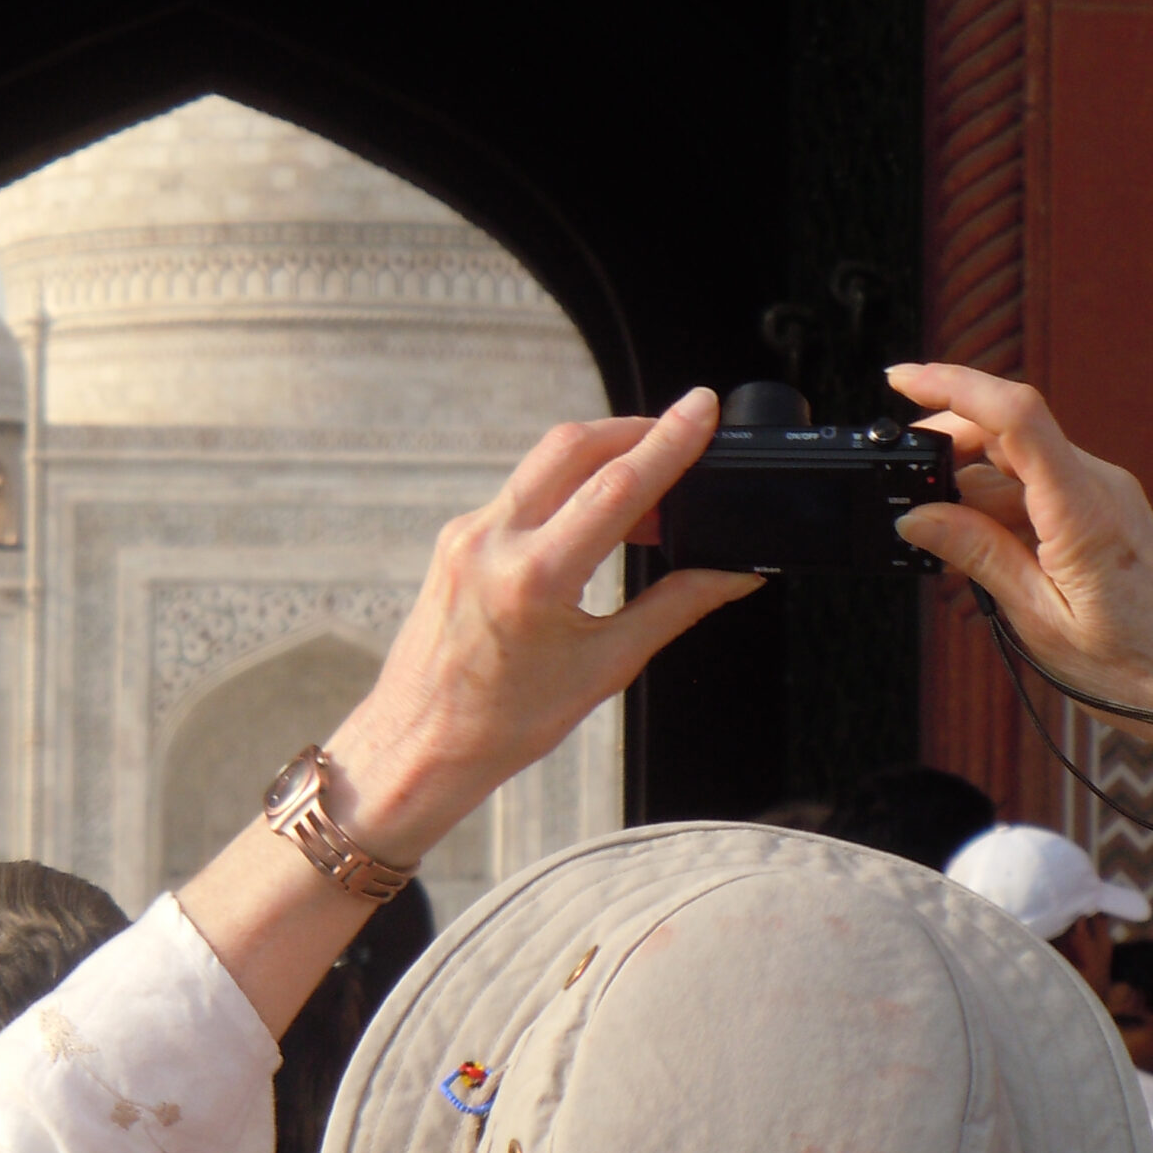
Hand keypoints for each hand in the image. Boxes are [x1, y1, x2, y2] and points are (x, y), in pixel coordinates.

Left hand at [327, 387, 763, 861]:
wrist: (418, 745)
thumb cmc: (503, 723)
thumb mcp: (604, 668)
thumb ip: (674, 608)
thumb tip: (734, 573)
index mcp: (533, 577)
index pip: (617, 486)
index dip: (670, 440)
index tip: (703, 407)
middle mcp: (490, 542)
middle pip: (571, 447)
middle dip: (634, 431)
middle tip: (683, 439)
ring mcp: (465, 536)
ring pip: (542, 465)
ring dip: (600, 461)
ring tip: (650, 503)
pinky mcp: (455, 541)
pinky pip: (519, 493)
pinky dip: (565, 490)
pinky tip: (597, 521)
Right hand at [885, 363, 1152, 733]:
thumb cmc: (1136, 667)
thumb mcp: (1040, 619)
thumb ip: (976, 556)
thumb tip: (915, 517)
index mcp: (1083, 510)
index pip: (1015, 416)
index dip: (953, 386)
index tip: (898, 380)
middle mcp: (1097, 486)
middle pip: (1004, 431)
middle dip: (942, 448)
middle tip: (899, 494)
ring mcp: (1102, 495)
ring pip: (1012, 464)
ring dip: (964, 492)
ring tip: (943, 553)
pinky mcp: (1101, 511)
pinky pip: (1033, 490)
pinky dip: (991, 511)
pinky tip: (973, 552)